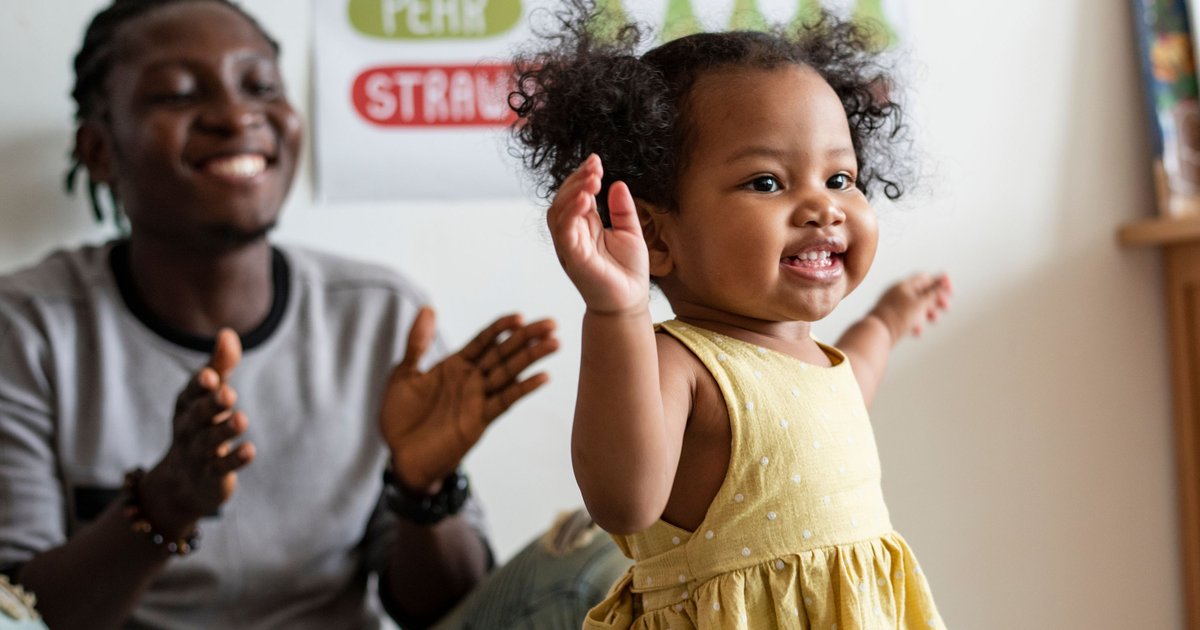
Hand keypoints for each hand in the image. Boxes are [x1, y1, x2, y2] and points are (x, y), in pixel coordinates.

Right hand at [143, 329, 255, 536]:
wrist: (182, 482)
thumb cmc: (200, 425)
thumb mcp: (207, 396)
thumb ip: (220, 366)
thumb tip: (228, 333)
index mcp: (186, 406)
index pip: (191, 393)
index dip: (200, 385)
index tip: (212, 376)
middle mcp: (188, 429)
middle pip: (198, 416)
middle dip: (211, 404)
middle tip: (228, 393)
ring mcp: (198, 454)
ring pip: (209, 442)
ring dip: (224, 430)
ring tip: (241, 419)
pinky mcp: (211, 475)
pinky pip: (221, 468)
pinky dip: (235, 460)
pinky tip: (250, 450)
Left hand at [380, 307, 558, 492]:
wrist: (401, 458)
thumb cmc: (400, 417)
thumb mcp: (404, 374)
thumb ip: (418, 343)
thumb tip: (428, 308)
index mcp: (455, 365)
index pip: (484, 341)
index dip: (501, 328)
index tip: (520, 316)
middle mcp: (471, 379)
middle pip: (504, 352)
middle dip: (527, 338)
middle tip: (551, 324)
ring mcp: (478, 398)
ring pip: (509, 372)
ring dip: (532, 358)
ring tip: (554, 343)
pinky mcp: (480, 419)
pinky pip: (505, 400)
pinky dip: (523, 388)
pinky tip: (542, 376)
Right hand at [548, 154, 649, 313]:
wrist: (630, 302)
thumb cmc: (628, 272)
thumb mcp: (630, 232)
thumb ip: (622, 209)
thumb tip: (617, 183)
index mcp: (584, 227)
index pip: (576, 195)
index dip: (582, 176)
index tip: (596, 160)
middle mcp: (573, 235)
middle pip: (563, 200)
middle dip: (576, 180)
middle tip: (595, 168)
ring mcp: (570, 246)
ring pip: (558, 213)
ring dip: (572, 192)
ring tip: (591, 180)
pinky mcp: (573, 259)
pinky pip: (564, 232)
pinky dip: (571, 213)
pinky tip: (585, 199)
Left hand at [869, 272, 952, 341]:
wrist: (876, 334)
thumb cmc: (897, 317)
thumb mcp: (920, 304)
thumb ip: (933, 292)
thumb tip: (943, 279)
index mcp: (904, 285)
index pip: (925, 278)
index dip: (940, 282)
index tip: (950, 290)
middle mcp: (898, 293)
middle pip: (923, 292)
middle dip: (936, 299)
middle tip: (946, 307)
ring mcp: (895, 305)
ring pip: (917, 306)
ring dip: (928, 312)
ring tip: (934, 320)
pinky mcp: (892, 318)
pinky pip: (908, 317)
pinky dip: (916, 323)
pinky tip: (916, 332)